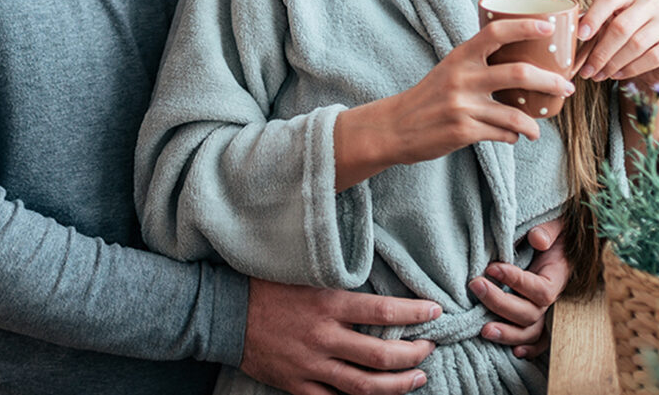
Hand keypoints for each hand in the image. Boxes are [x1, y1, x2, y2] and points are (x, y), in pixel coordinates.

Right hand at [241, 279, 439, 394]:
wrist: (224, 312)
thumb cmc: (265, 286)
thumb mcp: (305, 274)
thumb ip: (338, 283)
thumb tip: (375, 283)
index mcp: (327, 304)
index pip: (383, 312)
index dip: (415, 314)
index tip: (435, 311)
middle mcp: (323, 337)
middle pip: (381, 356)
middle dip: (414, 355)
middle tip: (430, 349)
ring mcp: (310, 365)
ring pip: (365, 386)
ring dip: (398, 386)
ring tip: (417, 379)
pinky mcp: (296, 384)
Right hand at [336, 19, 577, 189]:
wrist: (395, 127)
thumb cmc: (428, 97)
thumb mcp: (449, 70)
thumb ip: (478, 62)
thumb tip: (520, 62)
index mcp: (460, 57)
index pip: (496, 32)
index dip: (525, 26)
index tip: (548, 26)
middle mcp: (462, 78)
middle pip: (519, 73)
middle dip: (551, 81)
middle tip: (566, 86)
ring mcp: (463, 106)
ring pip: (516, 114)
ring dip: (535, 124)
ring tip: (539, 128)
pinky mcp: (463, 131)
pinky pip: (502, 134)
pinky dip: (513, 136)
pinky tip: (514, 136)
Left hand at [472, 220, 569, 359]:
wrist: (557, 240)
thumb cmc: (553, 232)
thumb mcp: (556, 224)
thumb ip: (549, 230)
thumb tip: (538, 239)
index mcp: (556, 275)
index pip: (541, 290)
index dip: (517, 281)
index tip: (492, 267)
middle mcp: (551, 297)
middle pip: (531, 313)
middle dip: (501, 303)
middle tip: (475, 286)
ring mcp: (544, 309)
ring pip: (530, 331)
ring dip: (508, 333)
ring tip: (483, 329)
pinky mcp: (535, 315)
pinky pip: (537, 340)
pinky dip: (529, 349)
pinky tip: (515, 353)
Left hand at [574, 0, 658, 83]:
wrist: (654, 60)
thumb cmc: (621, 40)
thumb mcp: (604, 29)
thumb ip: (588, 27)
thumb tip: (564, 33)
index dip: (592, 17)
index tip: (579, 37)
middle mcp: (652, 0)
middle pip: (622, 25)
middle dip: (600, 52)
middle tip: (586, 70)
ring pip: (637, 43)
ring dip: (613, 63)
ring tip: (598, 75)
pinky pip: (653, 56)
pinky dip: (632, 68)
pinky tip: (617, 76)